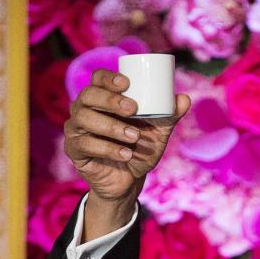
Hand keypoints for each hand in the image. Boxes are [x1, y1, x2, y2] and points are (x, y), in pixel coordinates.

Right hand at [64, 69, 190, 236]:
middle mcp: (84, 109)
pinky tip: (126, 154)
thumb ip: (170, 116)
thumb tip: (185, 99)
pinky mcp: (74, 149)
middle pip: (88, 95)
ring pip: (85, 119)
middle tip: (133, 109)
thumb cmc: (140, 148)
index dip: (108, 78)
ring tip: (134, 137)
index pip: (98, 78)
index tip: (127, 84)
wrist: (130, 180)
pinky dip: (109, 149)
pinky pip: (85, 144)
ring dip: (112, 126)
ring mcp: (76, 129)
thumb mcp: (158, 132)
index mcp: (102, 98)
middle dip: (110, 100)